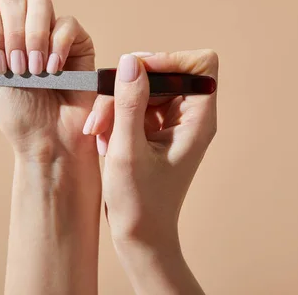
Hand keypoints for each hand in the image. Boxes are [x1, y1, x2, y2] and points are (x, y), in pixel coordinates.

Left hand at [0, 0, 96, 160]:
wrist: (49, 137)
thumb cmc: (14, 109)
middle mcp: (23, 25)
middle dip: (12, 35)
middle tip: (17, 69)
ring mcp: (51, 29)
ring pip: (40, 2)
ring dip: (34, 37)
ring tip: (36, 70)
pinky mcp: (77, 39)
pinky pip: (67, 22)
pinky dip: (58, 45)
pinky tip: (54, 71)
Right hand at [84, 50, 217, 293]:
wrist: (140, 236)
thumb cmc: (140, 203)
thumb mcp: (128, 150)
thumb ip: (129, 103)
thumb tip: (131, 61)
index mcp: (198, 120)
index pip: (200, 64)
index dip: (169, 60)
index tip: (137, 76)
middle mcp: (189, 117)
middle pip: (162, 73)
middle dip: (127, 88)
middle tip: (102, 116)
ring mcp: (170, 123)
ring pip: (141, 87)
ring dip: (114, 104)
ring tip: (97, 132)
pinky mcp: (152, 129)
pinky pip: (132, 105)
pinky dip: (113, 116)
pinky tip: (102, 140)